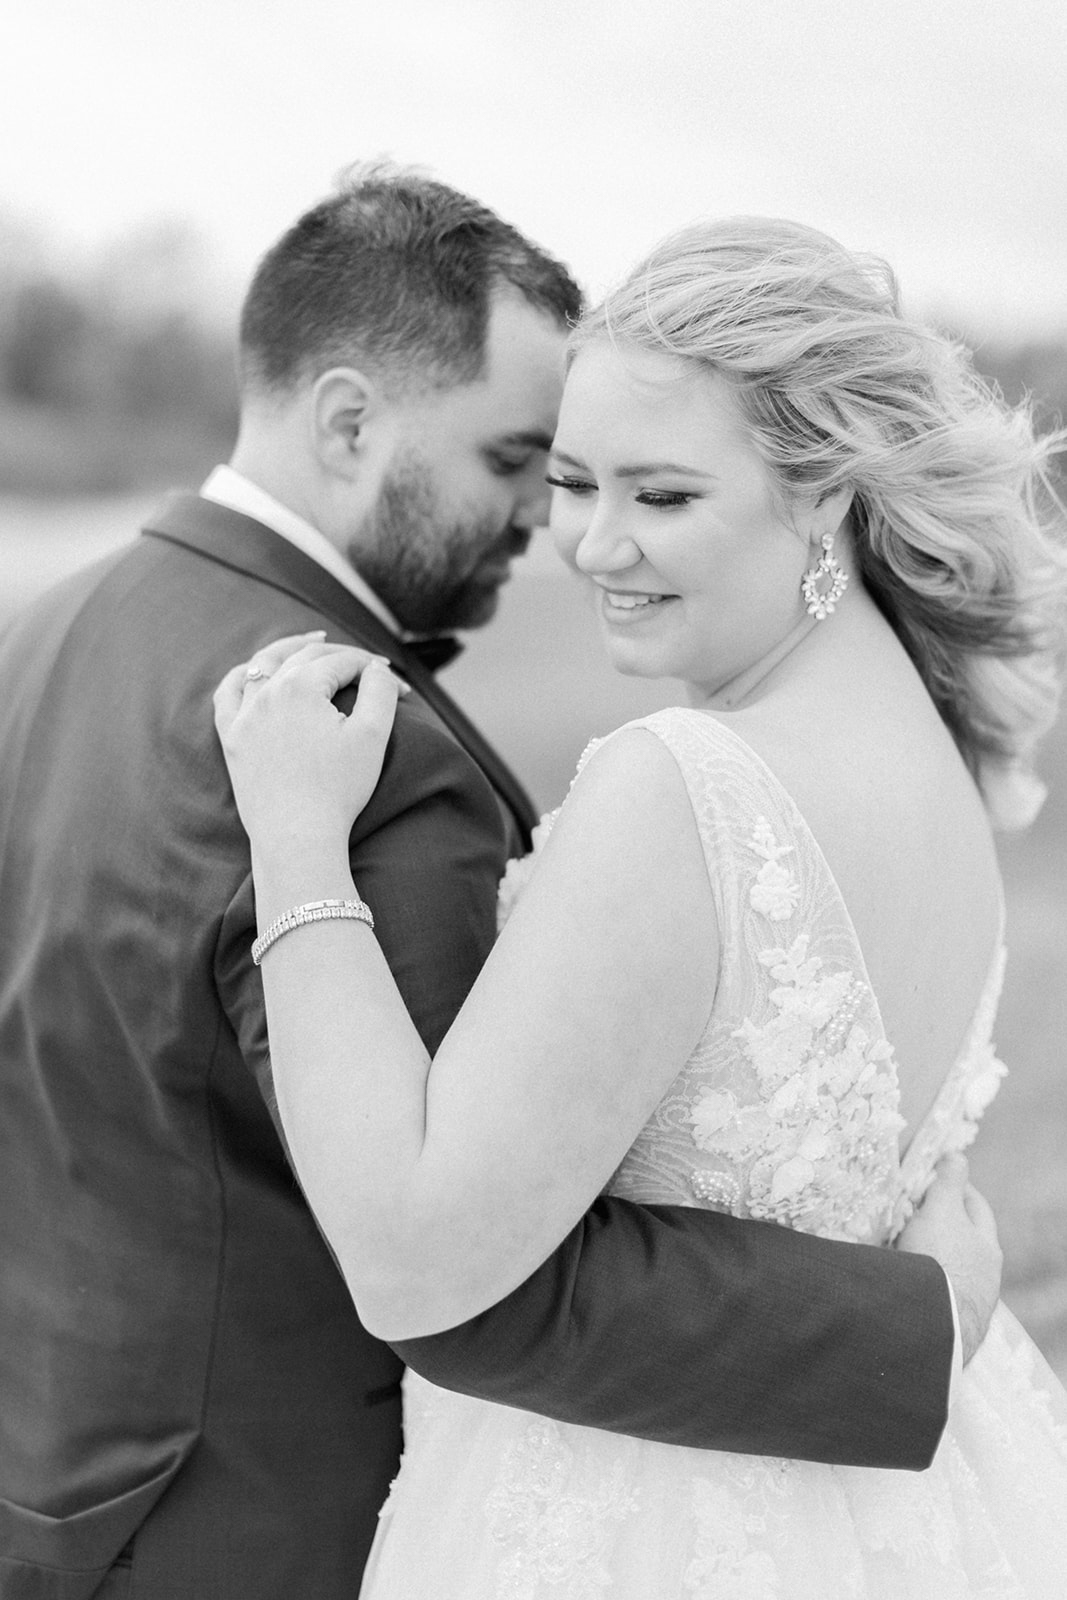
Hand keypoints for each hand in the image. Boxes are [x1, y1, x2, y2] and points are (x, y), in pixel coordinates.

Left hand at [214, 634, 406, 849]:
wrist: (297, 837)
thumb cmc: (338, 789)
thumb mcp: (372, 735)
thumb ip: (380, 690)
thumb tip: (377, 669)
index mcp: (301, 686)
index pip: (343, 662)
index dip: (375, 670)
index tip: (399, 688)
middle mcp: (267, 692)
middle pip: (307, 657)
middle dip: (343, 657)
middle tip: (369, 667)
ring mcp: (244, 714)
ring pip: (265, 664)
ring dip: (290, 648)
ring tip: (311, 642)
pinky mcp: (233, 739)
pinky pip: (229, 694)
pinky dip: (244, 676)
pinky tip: (256, 671)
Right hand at [897, 1154, 1001, 1363]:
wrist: (930, 1322)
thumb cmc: (940, 1259)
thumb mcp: (942, 1210)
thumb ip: (948, 1182)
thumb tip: (956, 1155)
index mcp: (987, 1247)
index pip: (976, 1207)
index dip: (956, 1188)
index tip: (933, 1179)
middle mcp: (984, 1276)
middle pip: (962, 1239)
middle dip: (940, 1223)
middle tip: (912, 1209)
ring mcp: (966, 1301)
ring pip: (946, 1267)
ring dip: (926, 1252)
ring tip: (899, 1243)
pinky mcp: (946, 1320)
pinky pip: (931, 1288)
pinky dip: (917, 1277)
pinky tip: (900, 1274)